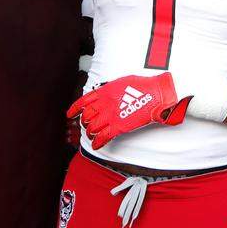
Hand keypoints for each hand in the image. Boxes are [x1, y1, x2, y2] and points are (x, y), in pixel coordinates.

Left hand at [66, 72, 188, 148]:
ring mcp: (111, 115)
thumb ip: (109, 89)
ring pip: (92, 128)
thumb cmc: (143, 86)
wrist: (156, 94)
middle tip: (87, 125)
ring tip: (92, 135)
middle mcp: (104, 104)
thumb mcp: (121, 82)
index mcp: (104, 92)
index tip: (70, 114)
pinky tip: (96, 145)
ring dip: (90, 133)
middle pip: (86, 116)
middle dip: (84, 122)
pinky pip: (103, 137)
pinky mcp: (119, 126)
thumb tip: (104, 93)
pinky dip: (97, 143)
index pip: (83, 102)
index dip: (74, 109)